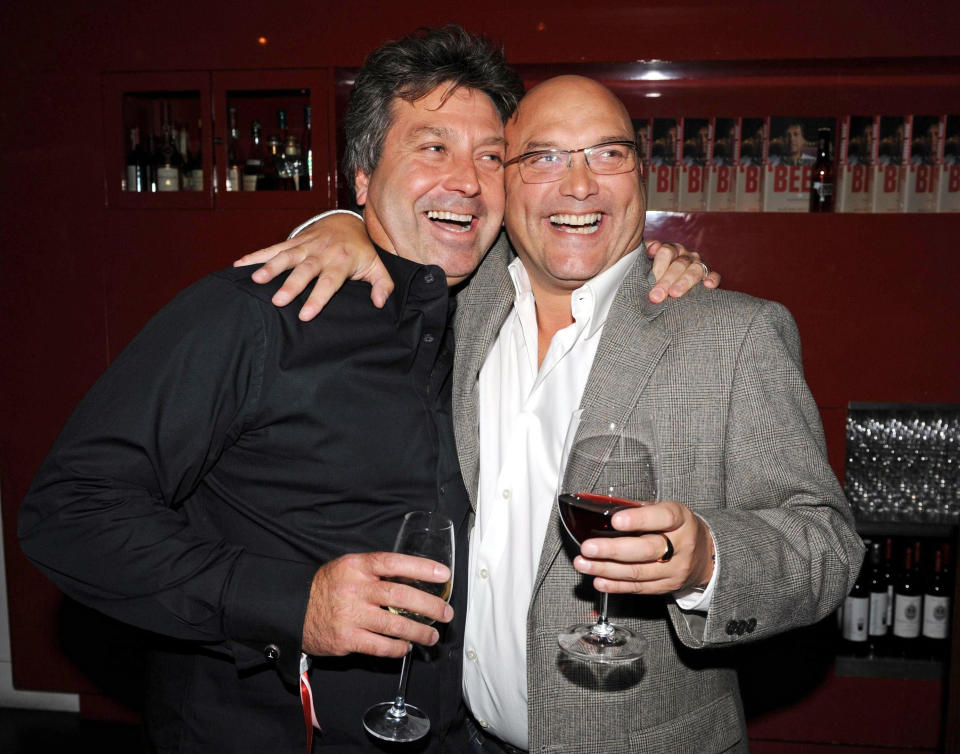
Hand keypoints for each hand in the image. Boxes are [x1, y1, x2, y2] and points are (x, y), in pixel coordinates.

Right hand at [232, 213, 394, 320]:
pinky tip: (239, 265)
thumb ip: (382, 285)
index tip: (305, 314)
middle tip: (277, 300)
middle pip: (304, 269)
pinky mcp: (294, 240)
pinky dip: (256, 255)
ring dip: (270, 267)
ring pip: (286, 255)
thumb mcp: (378, 266)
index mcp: (342, 261)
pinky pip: (273, 247)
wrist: (348, 220)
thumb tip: (381, 303)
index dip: (317, 298)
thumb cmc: (363, 250)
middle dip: (291, 284)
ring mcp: (306, 245)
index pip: (329, 282)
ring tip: (255, 280)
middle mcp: (322, 252)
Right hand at [301, 552, 452, 657]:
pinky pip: (380, 646)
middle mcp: (354, 588)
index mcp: (356, 566)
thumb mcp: (348, 568)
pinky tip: (406, 647)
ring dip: (419, 631)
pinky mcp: (346, 639)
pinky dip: (398, 648)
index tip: (444, 574)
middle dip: (429, 605)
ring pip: (394, 624)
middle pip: (400, 596)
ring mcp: (350, 615)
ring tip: (432, 635)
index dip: (421, 567)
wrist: (294, 610)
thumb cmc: (328, 587)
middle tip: (446, 613)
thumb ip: (376, 570)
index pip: (393, 562)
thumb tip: (415, 577)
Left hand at [573, 500, 714, 594]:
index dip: (639, 519)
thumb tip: (604, 508)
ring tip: (583, 564)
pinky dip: (615, 586)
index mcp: (681, 519)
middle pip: (646, 550)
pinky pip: (638, 588)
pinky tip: (598, 580)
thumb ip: (638, 509)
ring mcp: (675, 570)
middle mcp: (681, 546)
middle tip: (587, 547)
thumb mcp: (666, 510)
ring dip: (606, 569)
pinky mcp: (666, 587)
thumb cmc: (677, 527)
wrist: (707, 555)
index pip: (663, 518)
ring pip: (638, 572)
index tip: (615, 520)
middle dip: (612, 550)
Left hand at [645, 240, 721, 303]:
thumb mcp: (650, 261)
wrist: (674, 283)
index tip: (652, 278)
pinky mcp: (710, 276)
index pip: (666, 252)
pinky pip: (714, 275)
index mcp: (672, 250)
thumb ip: (649, 251)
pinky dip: (712, 279)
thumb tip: (653, 247)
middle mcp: (686, 256)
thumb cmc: (658, 274)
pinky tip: (707, 285)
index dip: (659, 264)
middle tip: (656, 296)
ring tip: (674, 294)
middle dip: (666, 280)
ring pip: (695, 270)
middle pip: (679, 264)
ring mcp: (699, 265)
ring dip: (684, 282)